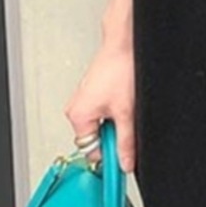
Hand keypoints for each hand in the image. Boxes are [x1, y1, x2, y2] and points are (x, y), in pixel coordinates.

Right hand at [64, 38, 135, 173]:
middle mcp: (77, 108)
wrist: (126, 43)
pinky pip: (105, 111)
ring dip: (117, 122)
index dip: (109, 156)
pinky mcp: (95, 91)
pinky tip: (126, 99)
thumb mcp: (127, 113)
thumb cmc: (120, 68)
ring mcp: (85, 99)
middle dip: (114, 136)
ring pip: (103, 124)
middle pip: (97, 138)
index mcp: (78, 116)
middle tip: (129, 125)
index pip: (91, 151)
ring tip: (127, 106)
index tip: (122, 163)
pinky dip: (117, 110)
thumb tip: (125, 162)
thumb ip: (125, 142)